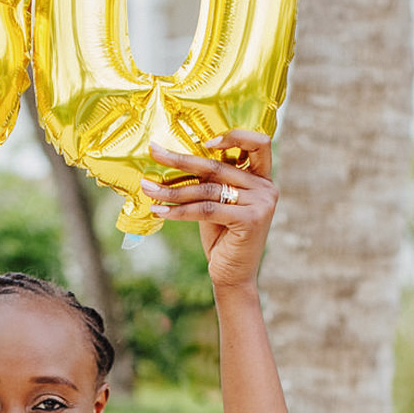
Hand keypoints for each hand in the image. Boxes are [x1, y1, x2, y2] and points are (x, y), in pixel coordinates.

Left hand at [139, 130, 276, 290]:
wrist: (233, 276)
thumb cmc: (222, 238)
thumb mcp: (218, 203)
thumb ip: (211, 182)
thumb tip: (174, 158)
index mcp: (262, 178)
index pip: (258, 143)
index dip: (233, 136)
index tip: (203, 141)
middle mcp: (266, 187)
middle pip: (217, 166)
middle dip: (180, 158)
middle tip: (154, 151)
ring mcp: (261, 203)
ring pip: (207, 189)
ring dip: (172, 190)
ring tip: (148, 188)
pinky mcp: (250, 220)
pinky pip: (206, 209)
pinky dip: (179, 210)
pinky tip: (159, 210)